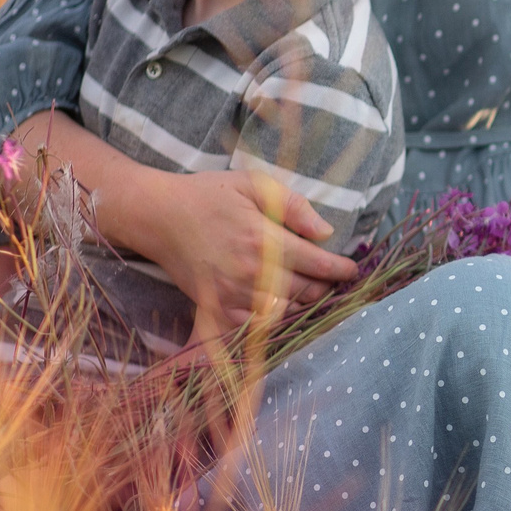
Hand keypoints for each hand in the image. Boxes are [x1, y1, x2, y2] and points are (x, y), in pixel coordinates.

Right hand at [12, 112, 357, 324]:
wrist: (157, 216)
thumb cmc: (208, 195)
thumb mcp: (253, 184)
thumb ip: (293, 206)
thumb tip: (326, 232)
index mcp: (262, 239)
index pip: (316, 263)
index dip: (341, 270)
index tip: (353, 271)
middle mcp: (249, 272)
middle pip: (305, 293)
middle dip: (326, 290)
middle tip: (337, 285)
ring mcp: (230, 295)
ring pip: (284, 313)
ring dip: (304, 308)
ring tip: (316, 297)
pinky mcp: (214, 308)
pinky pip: (254, 327)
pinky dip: (273, 322)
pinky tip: (283, 309)